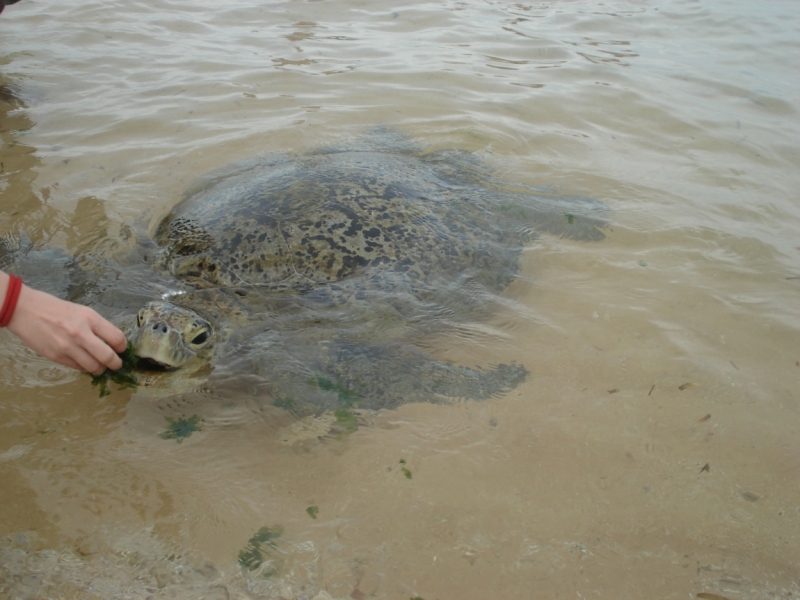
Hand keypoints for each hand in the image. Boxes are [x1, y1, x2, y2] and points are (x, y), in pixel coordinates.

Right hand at [6, 284, 127, 374]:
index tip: (122, 350)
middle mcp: (80, 333)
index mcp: (90, 318)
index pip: (117, 338)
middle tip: (116, 364)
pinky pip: (78, 367)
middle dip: (116, 364)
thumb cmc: (56, 309)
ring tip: (101, 366)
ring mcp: (67, 347)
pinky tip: (84, 362)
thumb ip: (97, 326)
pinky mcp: (56, 357)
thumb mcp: (82, 311)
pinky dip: (85, 367)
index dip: (123, 347)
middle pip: (108, 357)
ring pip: (93, 367)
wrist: (26, 310)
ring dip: (101, 369)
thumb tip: (112, 342)